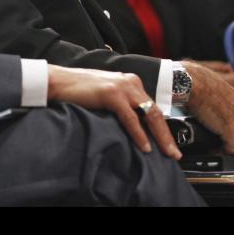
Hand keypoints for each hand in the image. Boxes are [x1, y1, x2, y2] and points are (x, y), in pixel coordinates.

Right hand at [47, 65, 180, 158]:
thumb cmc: (79, 90)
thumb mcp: (107, 95)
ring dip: (160, 136)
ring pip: (148, 114)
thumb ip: (122, 103)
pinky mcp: (112, 94)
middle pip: (155, 111)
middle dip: (166, 135)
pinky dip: (139, 134)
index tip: (169, 144)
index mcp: (130, 82)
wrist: (59, 81)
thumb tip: (134, 124)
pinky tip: (145, 146)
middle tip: (175, 153)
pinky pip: (130, 118)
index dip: (162, 127)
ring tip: (167, 152)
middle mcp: (130, 82)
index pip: (152, 107)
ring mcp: (122, 87)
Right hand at [182, 60, 233, 156]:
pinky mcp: (230, 128)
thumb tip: (212, 102)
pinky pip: (233, 148)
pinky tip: (214, 147)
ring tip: (222, 149)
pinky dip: (224, 151)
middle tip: (229, 148)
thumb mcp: (213, 86)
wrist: (188, 82)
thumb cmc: (194, 81)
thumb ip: (218, 96)